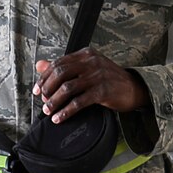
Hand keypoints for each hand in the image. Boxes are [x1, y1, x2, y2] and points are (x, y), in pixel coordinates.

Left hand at [34, 50, 149, 121]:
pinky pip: (79, 102)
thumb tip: (40, 65)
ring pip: (67, 88)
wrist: (135, 88)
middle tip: (42, 100)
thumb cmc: (110, 79)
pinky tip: (60, 118)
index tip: (37, 89)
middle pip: (61, 73)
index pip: (58, 63)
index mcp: (86, 54)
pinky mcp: (103, 91)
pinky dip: (66, 111)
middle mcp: (91, 62)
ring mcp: (98, 76)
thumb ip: (64, 66)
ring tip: (48, 111)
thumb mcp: (87, 68)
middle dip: (48, 89)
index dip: (44, 77)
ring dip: (54, 101)